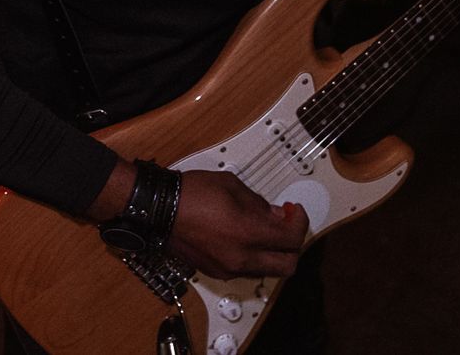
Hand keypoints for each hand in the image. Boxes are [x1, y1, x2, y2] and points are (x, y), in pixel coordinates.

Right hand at [167, 170, 307, 279]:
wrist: (159, 210)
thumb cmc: (191, 194)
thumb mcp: (232, 187)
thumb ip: (260, 204)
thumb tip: (276, 215)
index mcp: (248, 233)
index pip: (292, 239)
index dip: (300, 223)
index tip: (294, 212)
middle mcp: (241, 258)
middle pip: (287, 266)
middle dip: (293, 246)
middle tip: (287, 226)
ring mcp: (228, 269)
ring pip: (267, 271)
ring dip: (274, 254)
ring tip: (266, 230)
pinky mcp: (216, 272)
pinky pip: (246, 271)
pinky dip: (254, 258)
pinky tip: (246, 239)